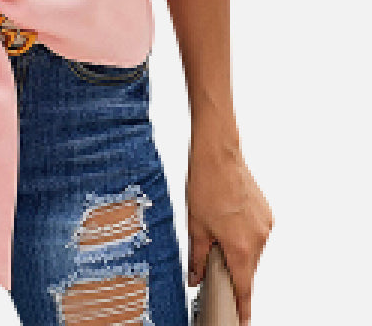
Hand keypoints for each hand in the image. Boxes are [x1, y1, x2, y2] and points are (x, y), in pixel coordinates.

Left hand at [186, 133, 274, 325]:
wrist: (219, 152)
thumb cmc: (206, 184)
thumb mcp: (195, 226)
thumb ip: (197, 258)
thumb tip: (195, 278)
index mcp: (241, 247)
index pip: (244, 288)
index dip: (243, 307)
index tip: (243, 319)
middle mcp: (259, 238)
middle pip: (247, 267)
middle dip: (231, 266)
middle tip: (213, 250)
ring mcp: (265, 224)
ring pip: (252, 249)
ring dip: (237, 246)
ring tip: (218, 223)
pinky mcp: (267, 212)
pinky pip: (256, 231)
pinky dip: (243, 231)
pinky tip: (228, 215)